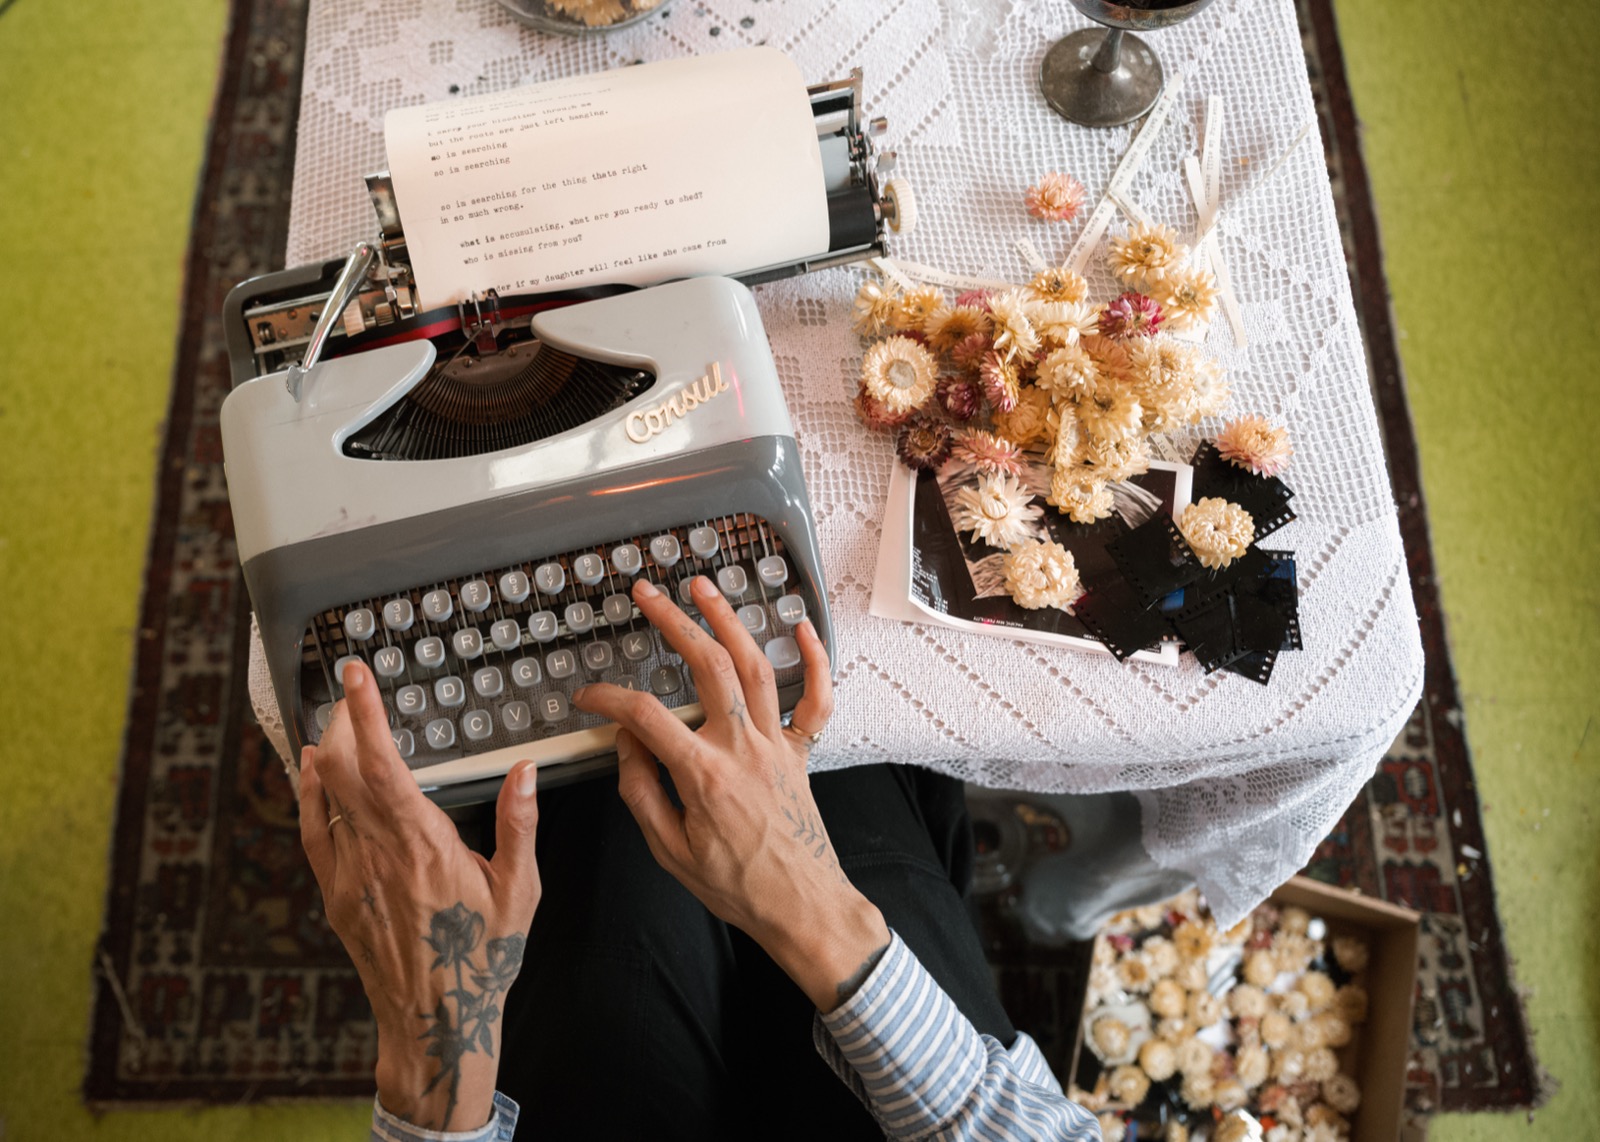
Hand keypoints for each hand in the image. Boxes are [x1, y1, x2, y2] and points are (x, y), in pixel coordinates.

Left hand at [297, 661, 540, 1131]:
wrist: (433, 1019)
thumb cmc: (479, 958)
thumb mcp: (519, 891)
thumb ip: (518, 826)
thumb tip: (523, 772)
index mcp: (425, 844)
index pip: (381, 764)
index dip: (364, 714)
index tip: (355, 676)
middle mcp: (378, 853)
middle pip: (342, 768)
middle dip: (342, 719)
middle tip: (351, 691)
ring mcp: (349, 874)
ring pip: (324, 795)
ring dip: (327, 750)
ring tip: (337, 719)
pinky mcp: (335, 894)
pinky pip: (312, 831)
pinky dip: (308, 793)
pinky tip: (310, 771)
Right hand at [573, 576, 889, 1011]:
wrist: (800, 906)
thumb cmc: (734, 886)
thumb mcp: (669, 850)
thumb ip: (641, 791)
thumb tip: (626, 742)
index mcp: (703, 773)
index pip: (645, 715)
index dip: (608, 698)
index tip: (587, 696)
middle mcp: (742, 747)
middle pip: (708, 665)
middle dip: (674, 622)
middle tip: (646, 594)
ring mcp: (776, 744)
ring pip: (756, 666)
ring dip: (729, 621)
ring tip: (702, 588)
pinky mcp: (800, 752)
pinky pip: (815, 700)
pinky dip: (813, 661)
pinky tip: (801, 627)